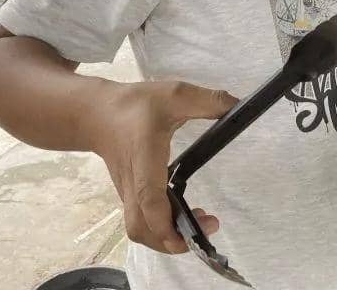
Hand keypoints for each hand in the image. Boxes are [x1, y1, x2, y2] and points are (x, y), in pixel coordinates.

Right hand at [88, 80, 238, 252]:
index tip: (198, 226)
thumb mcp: (175, 94)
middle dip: (172, 241)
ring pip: (140, 230)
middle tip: (206, 228)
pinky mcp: (129, 197)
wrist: (98, 114)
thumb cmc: (135, 106)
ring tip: (199, 226)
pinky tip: (184, 216)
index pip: (149, 198)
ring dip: (167, 238)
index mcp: (144, 157)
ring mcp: (128, 193)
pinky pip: (142, 222)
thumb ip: (207, 100)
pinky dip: (161, 230)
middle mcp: (132, 182)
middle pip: (141, 228)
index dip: (167, 220)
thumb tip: (237, 106)